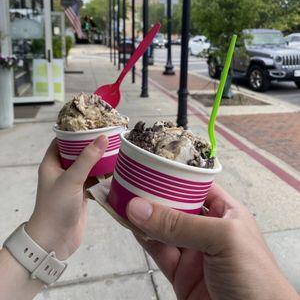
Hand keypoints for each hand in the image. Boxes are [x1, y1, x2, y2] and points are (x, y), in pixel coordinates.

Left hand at [26, 136, 107, 259]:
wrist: (54, 241)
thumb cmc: (56, 207)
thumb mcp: (71, 179)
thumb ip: (87, 158)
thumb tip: (103, 137)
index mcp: (52, 163)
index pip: (63, 140)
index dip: (76, 131)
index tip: (94, 123)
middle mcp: (62, 171)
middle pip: (78, 152)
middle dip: (92, 144)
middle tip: (110, 134)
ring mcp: (73, 183)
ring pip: (88, 166)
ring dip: (100, 159)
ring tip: (117, 148)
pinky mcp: (82, 195)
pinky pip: (94, 179)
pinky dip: (104, 174)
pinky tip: (117, 168)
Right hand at [126, 184, 298, 299]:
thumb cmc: (255, 276)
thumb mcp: (222, 239)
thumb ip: (180, 224)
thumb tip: (138, 207)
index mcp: (224, 212)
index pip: (196, 186)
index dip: (174, 176)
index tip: (150, 164)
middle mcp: (207, 229)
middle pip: (175, 207)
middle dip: (153, 195)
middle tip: (128, 181)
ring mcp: (193, 252)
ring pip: (163, 229)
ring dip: (143, 216)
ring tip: (122, 199)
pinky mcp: (181, 275)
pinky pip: (158, 252)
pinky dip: (142, 239)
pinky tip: (130, 225)